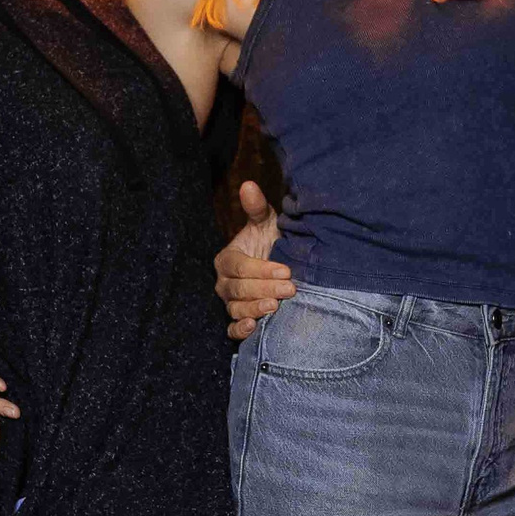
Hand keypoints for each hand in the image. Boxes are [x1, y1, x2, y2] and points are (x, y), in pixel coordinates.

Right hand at [215, 179, 293, 343]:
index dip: (261, 270)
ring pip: (236, 309)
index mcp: (227, 259)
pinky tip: (254, 327)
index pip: (239, 267)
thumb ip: (256, 207)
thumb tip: (248, 184)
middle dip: (264, 289)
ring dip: (255, 309)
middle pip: (238, 289)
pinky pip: (232, 330)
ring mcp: (229, 303)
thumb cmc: (272, 243)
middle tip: (290, 288)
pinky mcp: (236, 321)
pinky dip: (241, 331)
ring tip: (275, 308)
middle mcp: (224, 283)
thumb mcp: (267, 223)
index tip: (286, 270)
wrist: (282, 266)